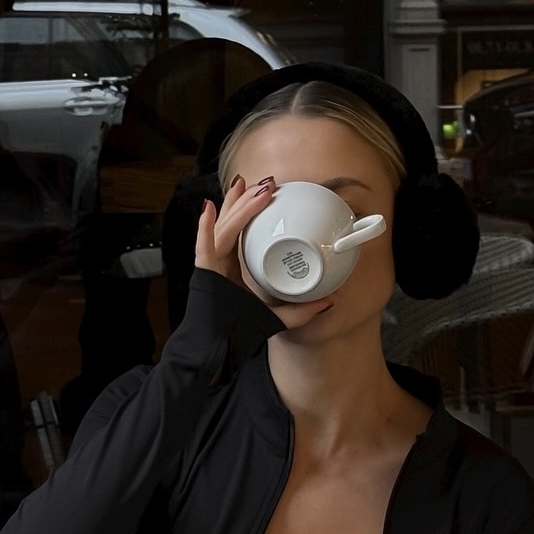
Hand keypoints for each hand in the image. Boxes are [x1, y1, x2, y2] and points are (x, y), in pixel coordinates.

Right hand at [194, 177, 332, 331]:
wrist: (215, 352)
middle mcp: (220, 263)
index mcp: (232, 267)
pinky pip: (204, 248)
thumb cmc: (238, 333)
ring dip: (236, 208)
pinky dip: (205, 229)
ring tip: (248, 187)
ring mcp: (211, 267)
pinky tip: (209, 209)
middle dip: (245, 200)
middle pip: (231, 223)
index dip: (249, 210)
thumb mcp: (276, 318)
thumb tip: (329, 303)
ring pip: (223, 230)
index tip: (265, 192)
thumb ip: (301, 312)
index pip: (240, 231)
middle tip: (264, 182)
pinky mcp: (205, 276)